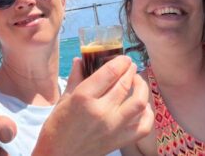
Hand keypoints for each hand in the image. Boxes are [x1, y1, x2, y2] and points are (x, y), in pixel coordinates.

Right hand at [32, 55, 153, 155]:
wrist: (58, 155)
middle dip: (130, 71)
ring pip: (139, 102)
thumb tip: (81, 59)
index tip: (124, 58)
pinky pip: (144, 126)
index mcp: (84, 97)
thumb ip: (75, 77)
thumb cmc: (57, 127)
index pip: (110, 72)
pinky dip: (147, 113)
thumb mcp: (64, 99)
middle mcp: (101, 111)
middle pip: (125, 84)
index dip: (120, 62)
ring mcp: (113, 127)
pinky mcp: (120, 141)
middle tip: (130, 66)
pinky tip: (142, 106)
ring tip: (138, 82)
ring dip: (142, 88)